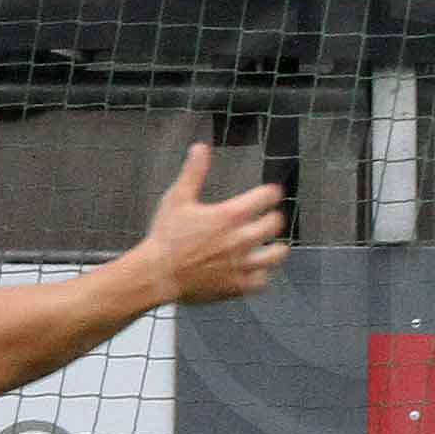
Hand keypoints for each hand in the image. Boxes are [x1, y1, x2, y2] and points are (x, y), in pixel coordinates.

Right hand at [135, 142, 293, 302]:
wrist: (157, 274)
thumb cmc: (166, 236)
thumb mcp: (177, 199)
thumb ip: (193, 173)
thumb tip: (201, 147)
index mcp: (230, 215)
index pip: (268, 196)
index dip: (270, 193)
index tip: (268, 194)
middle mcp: (242, 239)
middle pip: (276, 224)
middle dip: (272, 218)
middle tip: (266, 219)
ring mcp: (243, 264)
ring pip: (277, 254)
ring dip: (275, 247)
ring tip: (268, 244)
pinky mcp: (238, 285)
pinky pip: (263, 280)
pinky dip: (261, 274)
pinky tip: (253, 268)